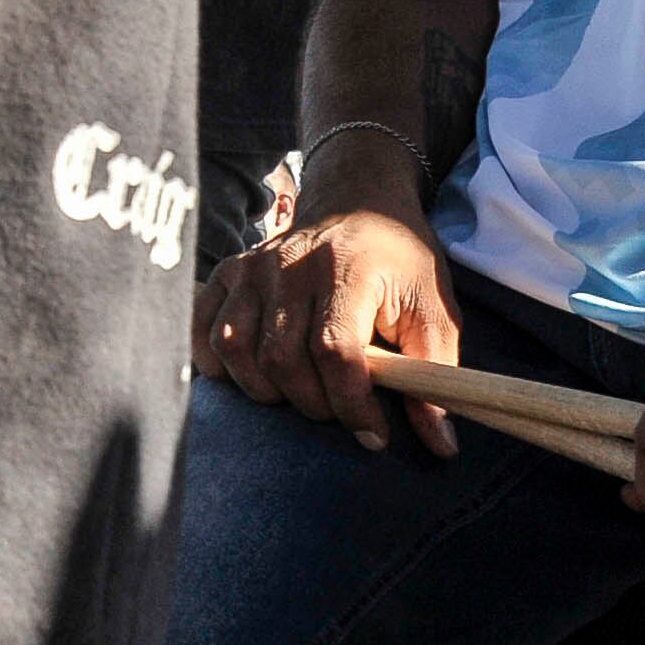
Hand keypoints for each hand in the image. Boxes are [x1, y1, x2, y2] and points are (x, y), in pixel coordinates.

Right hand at [196, 200, 464, 453]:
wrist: (358, 199)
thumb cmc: (399, 259)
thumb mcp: (434, 309)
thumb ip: (434, 375)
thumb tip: (441, 445)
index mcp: (346, 273)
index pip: (335, 352)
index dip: (352, 405)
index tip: (373, 435)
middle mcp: (290, 267)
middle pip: (282, 358)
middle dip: (312, 404)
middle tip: (338, 411)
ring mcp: (253, 268)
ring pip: (235, 348)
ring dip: (264, 389)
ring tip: (298, 395)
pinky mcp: (230, 271)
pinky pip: (204, 326)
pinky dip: (216, 360)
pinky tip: (249, 375)